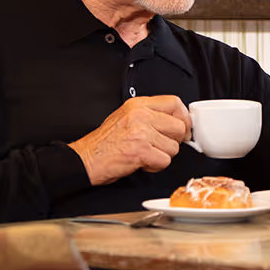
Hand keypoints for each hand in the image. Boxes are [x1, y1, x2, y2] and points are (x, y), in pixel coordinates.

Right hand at [69, 95, 189, 184]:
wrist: (86, 158)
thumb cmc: (104, 142)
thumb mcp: (126, 117)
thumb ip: (150, 115)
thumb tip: (176, 120)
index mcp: (138, 105)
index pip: (174, 103)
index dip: (183, 117)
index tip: (183, 127)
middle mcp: (140, 115)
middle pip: (179, 126)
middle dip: (174, 140)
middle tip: (161, 145)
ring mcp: (141, 133)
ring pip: (174, 147)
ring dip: (163, 155)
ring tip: (147, 154)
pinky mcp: (141, 151)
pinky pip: (164, 161)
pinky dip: (156, 166)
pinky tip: (143, 162)